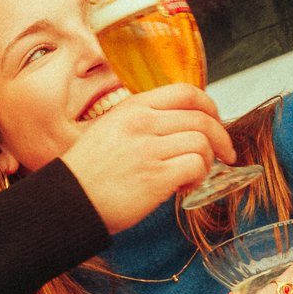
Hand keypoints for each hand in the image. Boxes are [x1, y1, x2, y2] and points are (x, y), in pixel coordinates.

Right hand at [63, 86, 236, 233]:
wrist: (68, 201)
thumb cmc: (88, 172)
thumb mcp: (110, 130)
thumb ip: (142, 122)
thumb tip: (180, 126)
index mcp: (132, 108)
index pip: (185, 92)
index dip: (209, 106)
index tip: (215, 121)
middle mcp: (142, 123)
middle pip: (202, 119)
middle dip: (220, 138)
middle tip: (224, 154)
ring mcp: (148, 149)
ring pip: (202, 143)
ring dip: (206, 162)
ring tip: (191, 175)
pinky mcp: (155, 177)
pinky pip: (196, 167)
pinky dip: (198, 178)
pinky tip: (184, 187)